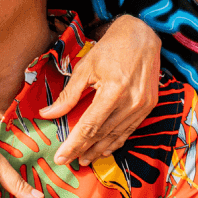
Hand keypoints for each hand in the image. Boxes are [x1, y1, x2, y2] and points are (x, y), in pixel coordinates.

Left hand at [39, 15, 160, 164]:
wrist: (142, 36)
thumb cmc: (111, 48)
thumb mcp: (85, 68)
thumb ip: (68, 95)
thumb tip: (48, 114)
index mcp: (113, 90)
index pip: (89, 125)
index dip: (74, 144)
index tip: (61, 157)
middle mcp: (131, 101)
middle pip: (102, 134)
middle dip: (83, 149)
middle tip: (69, 161)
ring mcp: (143, 105)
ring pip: (117, 135)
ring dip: (99, 149)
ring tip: (84, 159)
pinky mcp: (149, 106)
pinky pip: (130, 130)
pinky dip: (116, 141)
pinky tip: (105, 149)